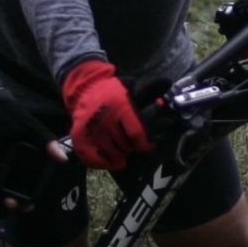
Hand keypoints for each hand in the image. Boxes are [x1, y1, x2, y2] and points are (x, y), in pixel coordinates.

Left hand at [0, 86, 66, 208]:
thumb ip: (46, 142)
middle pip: (6, 193)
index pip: (24, 187)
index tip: (27, 206)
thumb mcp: (31, 129)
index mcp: (19, 162)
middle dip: (8, 203)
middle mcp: (3, 168)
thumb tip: (63, 159)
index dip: (26, 200)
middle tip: (10, 204)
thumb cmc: (10, 117)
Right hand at [61, 56, 149, 170]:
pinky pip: (93, 160)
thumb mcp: (131, 88)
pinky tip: (109, 160)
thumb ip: (149, 89)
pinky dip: (103, 163)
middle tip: (131, 143)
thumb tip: (168, 83)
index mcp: (121, 106)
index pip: (136, 133)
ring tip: (121, 150)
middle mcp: (105, 118)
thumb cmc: (112, 92)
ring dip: (119, 156)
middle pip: (125, 146)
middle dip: (131, 147)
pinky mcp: (79, 137)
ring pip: (111, 154)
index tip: (147, 147)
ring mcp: (91, 129)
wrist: (85, 88)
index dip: (145, 144)